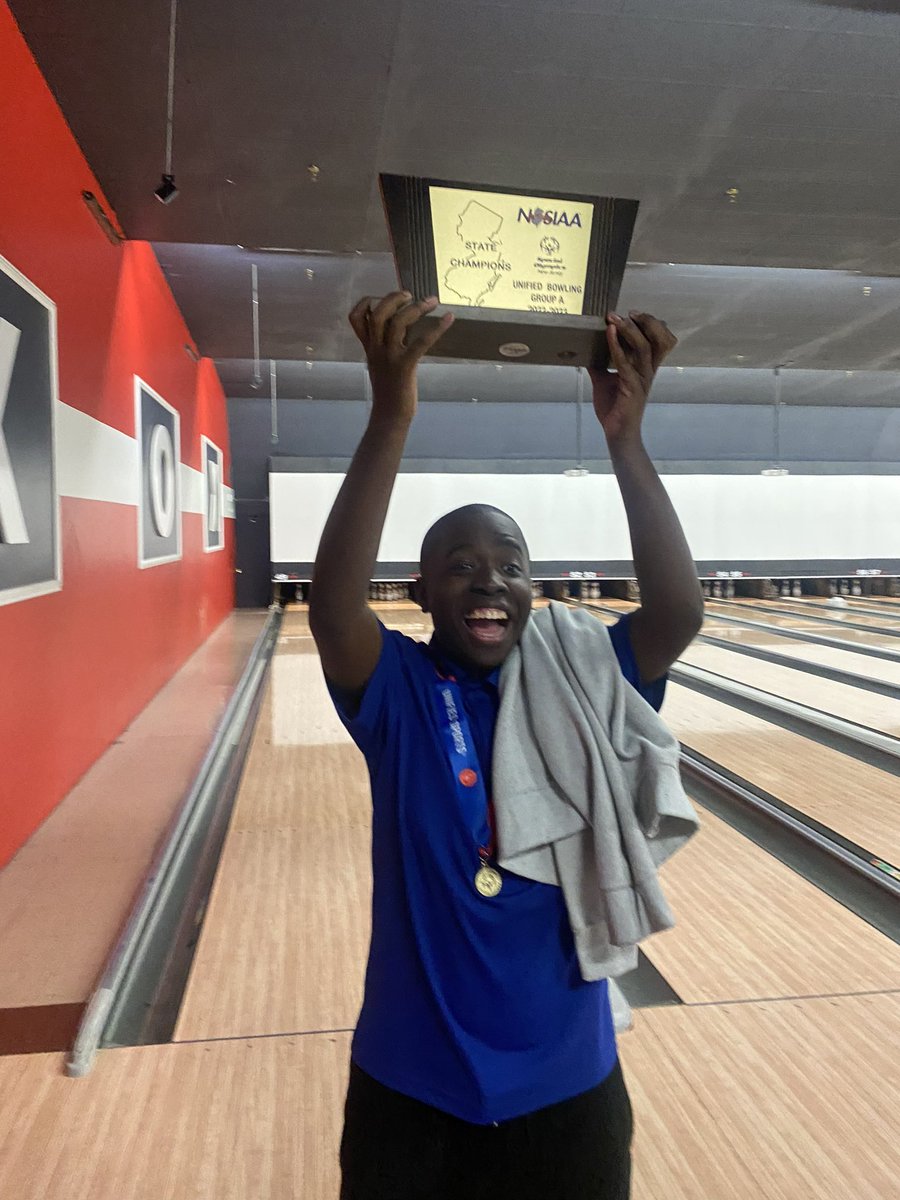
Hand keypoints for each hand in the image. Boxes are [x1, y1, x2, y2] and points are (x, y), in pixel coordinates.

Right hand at [349, 292, 453, 421]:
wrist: (390, 416)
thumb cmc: (389, 391)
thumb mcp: (381, 364)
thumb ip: (385, 346)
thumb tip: (401, 328)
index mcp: (369, 348)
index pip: (356, 318)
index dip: (366, 303)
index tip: (381, 298)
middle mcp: (376, 349)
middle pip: (377, 314)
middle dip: (393, 298)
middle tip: (409, 294)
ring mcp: (389, 357)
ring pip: (397, 323)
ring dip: (415, 307)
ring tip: (430, 301)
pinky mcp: (405, 366)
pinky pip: (421, 342)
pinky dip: (437, 328)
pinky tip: (449, 318)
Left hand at [588, 311, 676, 446]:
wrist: (617, 432)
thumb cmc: (614, 408)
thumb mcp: (603, 380)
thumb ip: (599, 364)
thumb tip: (585, 350)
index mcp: (646, 367)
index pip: (658, 340)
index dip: (650, 324)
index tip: (632, 313)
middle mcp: (648, 371)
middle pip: (657, 339)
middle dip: (645, 322)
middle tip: (626, 312)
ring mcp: (642, 379)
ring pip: (644, 347)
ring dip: (629, 330)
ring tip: (615, 318)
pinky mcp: (633, 387)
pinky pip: (625, 362)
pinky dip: (616, 345)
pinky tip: (609, 334)